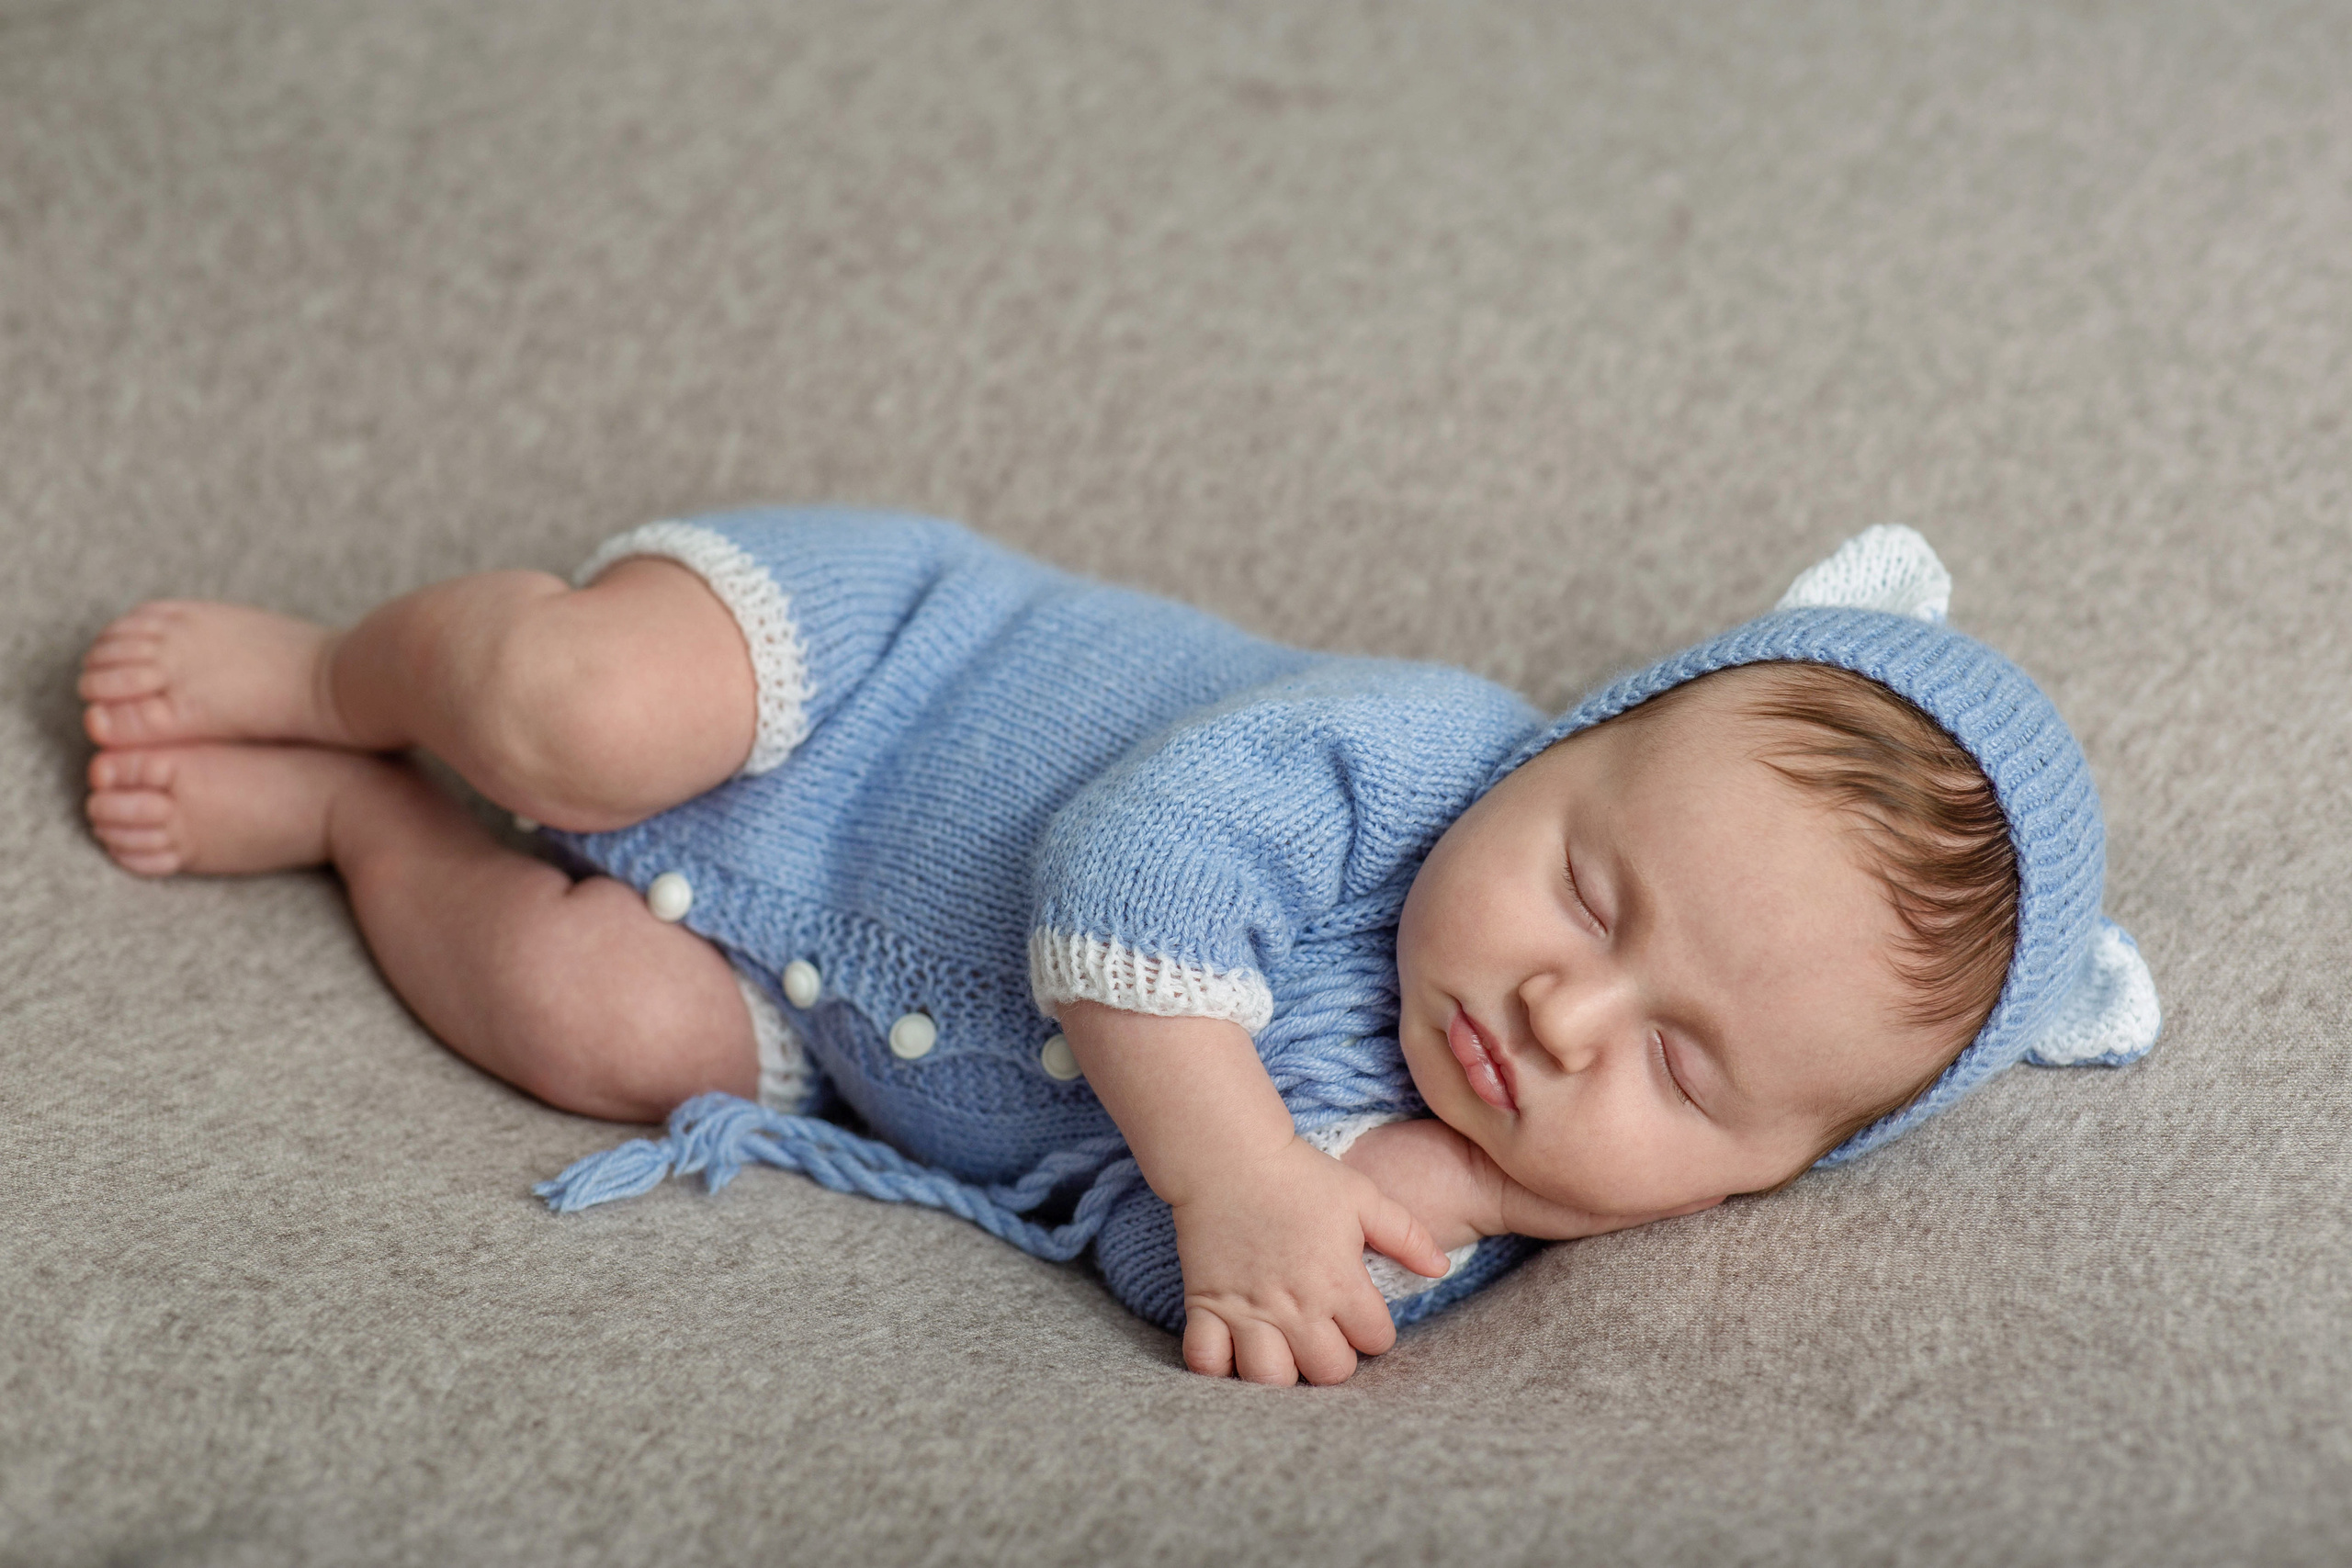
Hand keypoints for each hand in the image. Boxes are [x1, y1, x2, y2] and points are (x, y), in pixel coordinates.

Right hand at [1170, 1136, 1450, 1386]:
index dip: (1374, 1331)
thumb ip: (1407, 1235)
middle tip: (1325, 1337)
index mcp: (1339, 1281)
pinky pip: (1206, 1362)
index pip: (1376, 1341)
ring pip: (1271, 1381)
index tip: (1360, 1316)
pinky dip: (1218, 1367)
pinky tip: (1232, 1353)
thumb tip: (1440, 1269)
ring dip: (1282, 1374)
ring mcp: (1248, 1310)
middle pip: (1330, 1373)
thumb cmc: (1299, 1174)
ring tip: (1283, 1353)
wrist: (1229, 1154)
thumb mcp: (1363, 1196)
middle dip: (1334, 1361)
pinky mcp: (1206, 1305)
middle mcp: (1296, 1305)